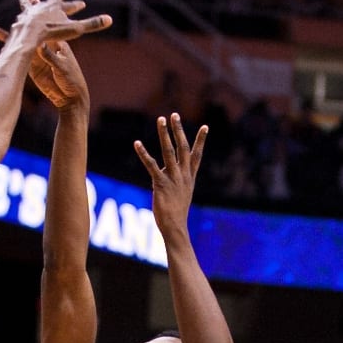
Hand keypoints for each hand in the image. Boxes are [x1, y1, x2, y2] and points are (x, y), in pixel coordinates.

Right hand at [0, 19, 90, 110]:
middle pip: (33, 34)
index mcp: (58, 44)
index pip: (46, 28)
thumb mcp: (62, 67)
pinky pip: (21, 59)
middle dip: (22, 25)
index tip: (29, 10)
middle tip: (11, 15)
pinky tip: (1, 48)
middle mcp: (47, 48)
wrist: (71, 99)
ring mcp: (39, 58)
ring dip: (11, 39)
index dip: (38, 19)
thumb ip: (50, 56)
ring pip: (24, 45)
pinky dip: (11, 54)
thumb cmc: (72, 81)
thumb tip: (40, 45)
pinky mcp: (33, 68)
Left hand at [2, 0, 110, 52]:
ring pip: (30, 4)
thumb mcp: (75, 29)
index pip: (68, 4)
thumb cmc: (52, 32)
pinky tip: (18, 19)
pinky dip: (21, 17)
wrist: (29, 36)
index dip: (75, 5)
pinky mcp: (19, 21)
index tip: (81, 4)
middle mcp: (42, 6)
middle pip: (49, 0)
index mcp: (56, 7)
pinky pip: (20, 17)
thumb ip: (91, 24)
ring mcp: (29, 13)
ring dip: (31, 2)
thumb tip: (110, 19)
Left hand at [134, 115, 207, 237]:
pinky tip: (137, 143)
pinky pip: (151, 165)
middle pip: (183, 148)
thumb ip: (174, 178)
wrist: (175, 228)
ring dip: (164, 134)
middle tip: (174, 115)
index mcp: (189, 177)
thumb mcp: (180, 194)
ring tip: (161, 119)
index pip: (197, 155)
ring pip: (169, 152)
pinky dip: (144, 153)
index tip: (205, 126)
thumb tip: (164, 168)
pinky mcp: (161, 184)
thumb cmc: (176, 214)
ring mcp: (173, 179)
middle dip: (179, 130)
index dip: (201, 141)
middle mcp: (183, 175)